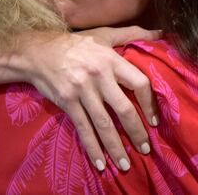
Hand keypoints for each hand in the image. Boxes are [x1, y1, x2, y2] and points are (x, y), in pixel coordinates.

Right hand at [20, 27, 160, 171]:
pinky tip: (100, 163)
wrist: (38, 52)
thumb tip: (160, 33)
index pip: (139, 83)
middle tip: (145, 149)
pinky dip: (92, 148)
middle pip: (123, 109)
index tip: (154, 120)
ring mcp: (82, 90)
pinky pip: (83, 129)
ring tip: (126, 164)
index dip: (149, 103)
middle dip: (136, 132)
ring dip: (116, 147)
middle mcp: (98, 76)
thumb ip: (132, 34)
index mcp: (110, 60)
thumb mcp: (103, 35)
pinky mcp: (67, 102)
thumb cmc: (75, 44)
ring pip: (104, 124)